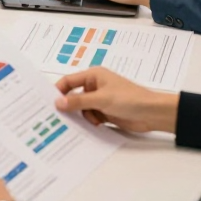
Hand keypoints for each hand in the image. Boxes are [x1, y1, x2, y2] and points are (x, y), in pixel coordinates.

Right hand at [55, 69, 178, 133]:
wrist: (152, 113)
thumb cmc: (128, 99)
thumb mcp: (101, 100)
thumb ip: (78, 102)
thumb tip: (57, 102)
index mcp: (93, 76)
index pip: (69, 81)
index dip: (59, 90)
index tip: (48, 103)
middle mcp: (95, 86)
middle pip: (74, 96)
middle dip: (70, 106)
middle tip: (60, 117)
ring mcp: (101, 100)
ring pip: (82, 108)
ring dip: (84, 116)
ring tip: (93, 121)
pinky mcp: (106, 112)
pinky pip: (91, 116)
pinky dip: (92, 121)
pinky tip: (98, 124)